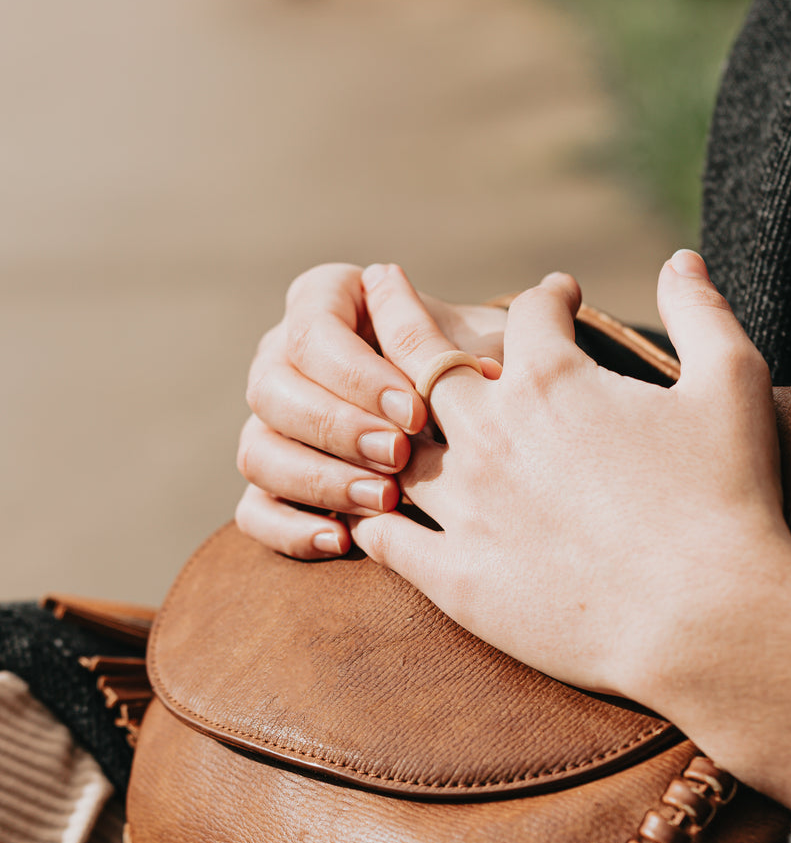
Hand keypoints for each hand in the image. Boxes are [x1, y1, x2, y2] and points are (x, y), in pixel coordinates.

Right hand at [235, 263, 504, 558]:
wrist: (472, 417)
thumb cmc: (473, 368)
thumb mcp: (478, 348)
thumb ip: (471, 355)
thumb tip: (485, 372)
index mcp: (324, 302)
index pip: (313, 332)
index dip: (357, 375)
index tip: (414, 411)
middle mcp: (282, 356)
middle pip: (272, 390)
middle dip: (337, 428)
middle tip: (399, 456)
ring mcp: (270, 422)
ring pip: (257, 451)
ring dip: (317, 481)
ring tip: (384, 501)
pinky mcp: (273, 482)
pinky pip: (254, 510)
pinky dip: (290, 529)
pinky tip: (342, 540)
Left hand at [351, 257, 790, 807]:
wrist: (708, 619)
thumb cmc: (726, 499)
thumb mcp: (731, 384)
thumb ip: (701, 313)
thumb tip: (682, 259)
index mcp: (553, 382)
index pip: (529, 314)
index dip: (546, 297)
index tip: (555, 296)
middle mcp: (492, 434)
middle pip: (420, 355)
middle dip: (399, 310)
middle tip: (378, 283)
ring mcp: (466, 508)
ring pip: (388, 445)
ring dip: (368, 413)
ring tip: (350, 393)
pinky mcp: (456, 579)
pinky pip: (388, 538)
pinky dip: (368, 515)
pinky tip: (360, 506)